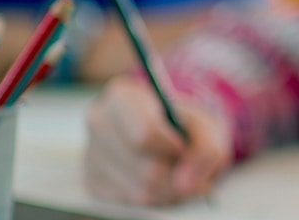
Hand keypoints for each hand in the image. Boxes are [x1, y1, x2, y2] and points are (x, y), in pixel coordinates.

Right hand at [83, 75, 232, 204]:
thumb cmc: (184, 124)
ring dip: (171, 191)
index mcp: (122, 97)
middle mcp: (99, 123)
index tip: (186, 150)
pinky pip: (131, 201)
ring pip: (140, 190)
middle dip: (179, 176)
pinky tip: (161, 181)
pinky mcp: (93, 181)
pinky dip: (156, 197)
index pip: (145, 134)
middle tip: (193, 172)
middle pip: (146, 168)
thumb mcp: (207, 126)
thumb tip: (186, 184)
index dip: (174, 150)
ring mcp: (91, 154)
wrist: (168, 132)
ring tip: (181, 177)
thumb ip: (206, 149)